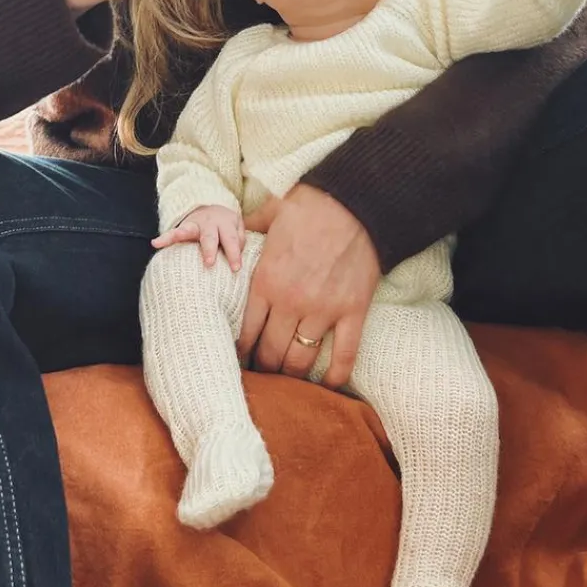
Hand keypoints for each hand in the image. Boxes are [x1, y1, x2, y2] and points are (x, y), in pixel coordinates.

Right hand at [152, 204, 245, 270]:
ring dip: (182, 236)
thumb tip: (234, 256)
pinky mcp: (182, 228)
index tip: (236, 269)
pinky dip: (165, 238)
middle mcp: (209, 223)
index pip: (231, 240)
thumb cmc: (227, 227)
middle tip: (210, 263)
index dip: (234, 254)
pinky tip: (156, 243)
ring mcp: (194, 224)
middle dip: (209, 249)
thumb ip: (239, 241)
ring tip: (176, 239)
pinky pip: (172, 233)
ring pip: (187, 230)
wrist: (212, 208)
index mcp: (226, 223)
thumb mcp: (237, 229)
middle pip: (209, 236)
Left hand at [237, 185, 379, 389]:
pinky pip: (344, 355)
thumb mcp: (270, 214)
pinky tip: (329, 386)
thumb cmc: (311, 204)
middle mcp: (291, 301)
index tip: (240, 359)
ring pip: (301, 360)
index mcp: (266, 280)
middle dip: (264, 367)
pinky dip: (336, 376)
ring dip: (292, 374)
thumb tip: (231, 233)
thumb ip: (248, 230)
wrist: (355, 200)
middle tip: (263, 373)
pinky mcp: (353, 312)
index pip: (246, 332)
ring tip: (288, 379)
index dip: (241, 351)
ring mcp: (323, 310)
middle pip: (270, 352)